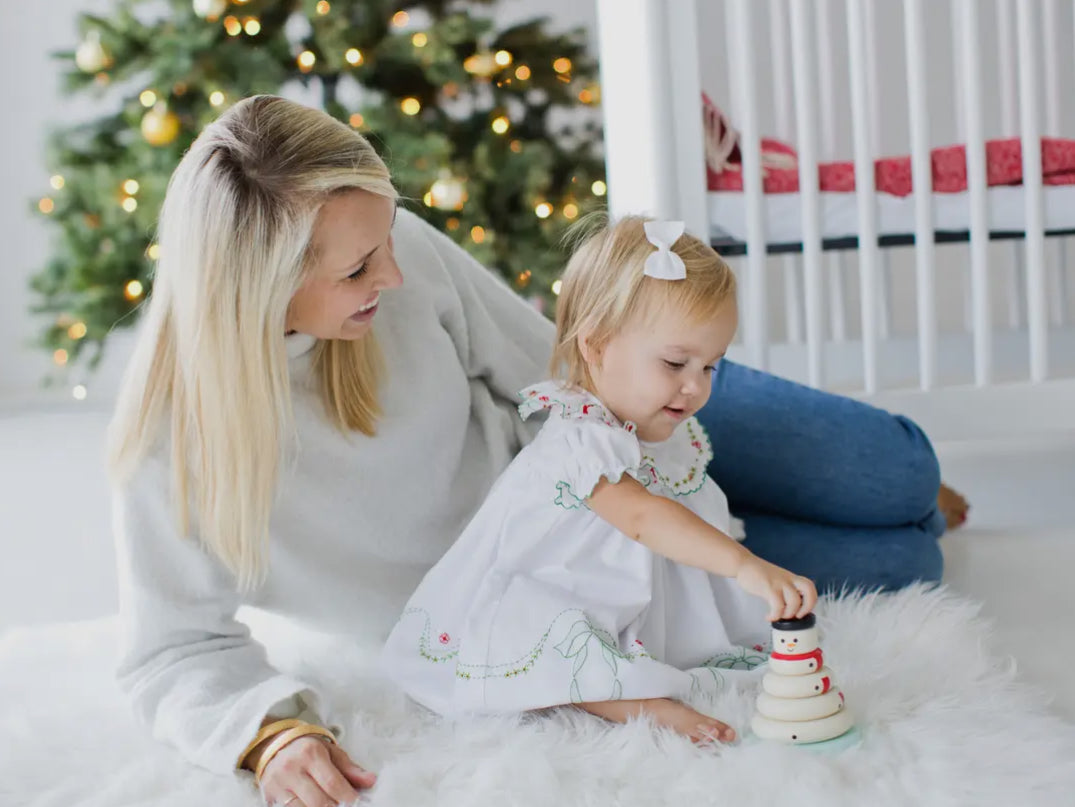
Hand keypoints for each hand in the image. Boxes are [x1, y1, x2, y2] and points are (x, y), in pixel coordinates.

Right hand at [259, 736, 376, 806]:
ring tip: (328, 803)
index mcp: (311, 753)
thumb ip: (351, 769)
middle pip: (318, 801)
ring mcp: (278, 784)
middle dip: (334, 806)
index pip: (332, 783)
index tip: (356, 801)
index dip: (347, 796)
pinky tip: (312, 805)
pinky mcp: (269, 795)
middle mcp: (292, 768)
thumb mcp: (331, 752)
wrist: (274, 745)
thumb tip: (371, 781)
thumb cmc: (308, 749)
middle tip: (342, 804)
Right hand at [735, 555, 816, 620]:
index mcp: (791, 577)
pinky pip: (778, 605)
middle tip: (797, 615)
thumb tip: (790, 607)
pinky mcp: (768, 587)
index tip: (802, 611)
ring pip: (794, 601)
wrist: (742, 564)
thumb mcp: (776, 579)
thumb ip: (785, 589)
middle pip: (809, 590)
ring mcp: (779, 582)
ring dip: (788, 614)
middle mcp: (788, 579)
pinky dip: (775, 615)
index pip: (810, 586)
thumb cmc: (757, 574)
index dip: (811, 601)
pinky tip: (769, 616)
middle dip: (806, 607)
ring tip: (778, 616)